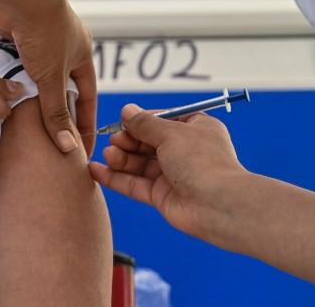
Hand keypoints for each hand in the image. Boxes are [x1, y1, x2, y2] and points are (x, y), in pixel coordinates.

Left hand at [0, 0, 97, 155]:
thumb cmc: (44, 30)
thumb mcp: (52, 78)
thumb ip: (56, 113)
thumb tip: (68, 148)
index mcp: (82, 55)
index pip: (87, 98)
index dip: (85, 124)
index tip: (82, 149)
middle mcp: (64, 47)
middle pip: (61, 87)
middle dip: (56, 111)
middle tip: (51, 140)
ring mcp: (40, 41)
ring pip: (36, 76)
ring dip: (30, 95)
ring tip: (24, 123)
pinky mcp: (17, 36)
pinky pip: (16, 65)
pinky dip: (11, 79)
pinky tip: (4, 96)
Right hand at [88, 104, 248, 242]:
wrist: (218, 204)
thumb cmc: (204, 163)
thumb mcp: (171, 133)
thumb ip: (145, 124)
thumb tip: (127, 111)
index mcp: (195, 129)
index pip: (162, 120)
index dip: (141, 121)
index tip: (124, 120)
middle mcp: (184, 151)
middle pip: (147, 142)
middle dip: (128, 140)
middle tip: (115, 140)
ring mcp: (173, 175)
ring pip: (139, 163)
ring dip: (121, 157)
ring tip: (108, 154)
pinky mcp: (162, 196)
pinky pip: (134, 184)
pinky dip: (115, 178)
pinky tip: (96, 170)